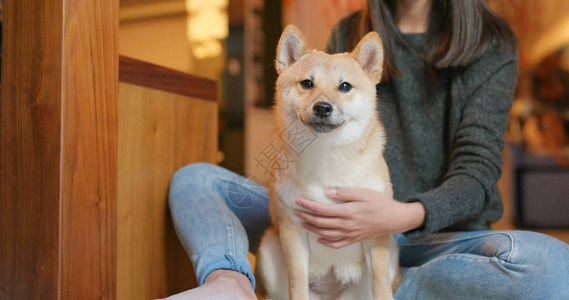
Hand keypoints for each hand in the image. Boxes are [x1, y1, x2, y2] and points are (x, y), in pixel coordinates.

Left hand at [294, 188, 424, 248]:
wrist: (396, 219)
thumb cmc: (381, 203)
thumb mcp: (364, 193)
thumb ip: (345, 193)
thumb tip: (327, 192)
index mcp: (348, 212)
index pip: (322, 210)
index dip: (308, 206)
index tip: (298, 201)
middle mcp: (347, 225)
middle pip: (321, 223)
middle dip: (306, 217)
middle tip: (295, 211)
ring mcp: (350, 234)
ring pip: (326, 234)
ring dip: (312, 229)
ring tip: (302, 223)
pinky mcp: (355, 239)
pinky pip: (337, 244)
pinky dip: (326, 242)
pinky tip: (318, 239)